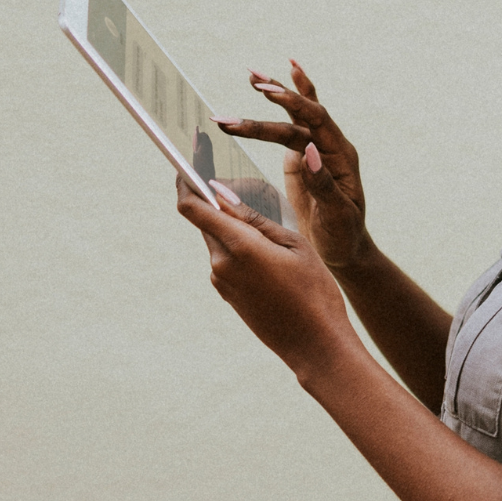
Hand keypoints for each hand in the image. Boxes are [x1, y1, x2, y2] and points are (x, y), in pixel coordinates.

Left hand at [175, 175, 360, 378]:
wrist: (316, 345)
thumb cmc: (314, 291)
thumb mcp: (294, 244)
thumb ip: (255, 218)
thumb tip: (220, 194)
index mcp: (238, 247)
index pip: (193, 205)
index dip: (185, 177)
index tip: (189, 155)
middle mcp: (220, 264)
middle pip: (205, 219)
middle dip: (216, 198)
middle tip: (244, 183)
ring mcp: (222, 281)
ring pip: (218, 239)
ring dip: (233, 223)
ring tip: (269, 220)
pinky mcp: (228, 293)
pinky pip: (227, 258)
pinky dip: (240, 244)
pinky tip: (271, 250)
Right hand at [214, 62, 371, 270]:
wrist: (343, 247)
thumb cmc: (343, 234)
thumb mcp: (336, 213)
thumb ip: (322, 183)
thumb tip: (307, 151)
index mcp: (341, 156)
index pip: (318, 120)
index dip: (296, 104)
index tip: (270, 92)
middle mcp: (330, 146)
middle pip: (299, 116)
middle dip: (274, 102)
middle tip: (249, 85)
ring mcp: (315, 148)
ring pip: (292, 117)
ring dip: (271, 99)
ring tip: (250, 77)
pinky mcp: (302, 155)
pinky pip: (293, 123)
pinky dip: (288, 99)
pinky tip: (280, 77)